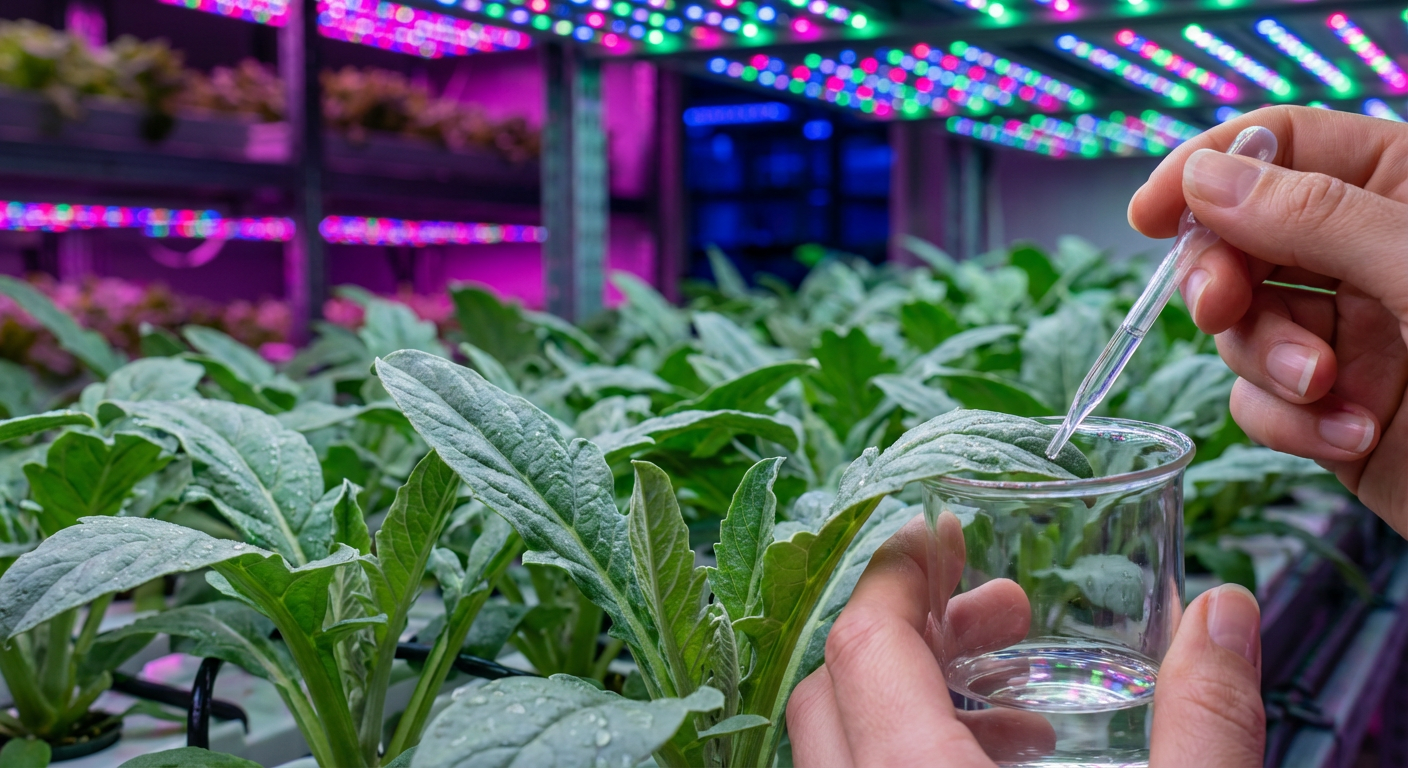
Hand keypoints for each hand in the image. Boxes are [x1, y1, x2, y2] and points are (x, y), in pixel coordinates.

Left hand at [786, 516, 1264, 766]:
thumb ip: (1204, 720)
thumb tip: (1224, 613)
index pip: (862, 645)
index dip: (895, 573)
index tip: (940, 536)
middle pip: (833, 686)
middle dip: (910, 629)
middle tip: (998, 611)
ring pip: (838, 744)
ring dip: (910, 697)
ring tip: (1018, 698)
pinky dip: (907, 752)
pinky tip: (1006, 765)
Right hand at [1128, 106, 1407, 534]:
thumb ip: (1315, 218)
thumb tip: (1206, 178)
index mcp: (1403, 190)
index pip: (1283, 146)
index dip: (1209, 170)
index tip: (1151, 213)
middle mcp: (1367, 257)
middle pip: (1241, 240)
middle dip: (1226, 279)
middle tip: (1222, 305)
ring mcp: (1349, 336)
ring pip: (1241, 327)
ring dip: (1267, 363)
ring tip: (1326, 394)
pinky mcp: (1334, 411)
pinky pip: (1261, 404)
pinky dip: (1290, 425)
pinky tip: (1350, 438)